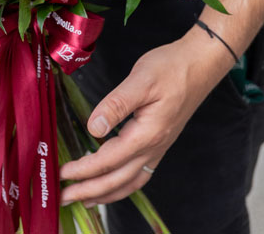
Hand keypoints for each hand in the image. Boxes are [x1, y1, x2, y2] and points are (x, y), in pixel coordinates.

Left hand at [59, 30, 233, 206]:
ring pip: (130, 181)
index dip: (84, 170)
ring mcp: (159, 146)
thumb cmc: (171, 67)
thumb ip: (116, 105)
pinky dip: (123, 184)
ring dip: (106, 193)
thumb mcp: (140, 79)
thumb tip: (94, 128)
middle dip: (90, 191)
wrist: (200, 64)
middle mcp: (154, 146)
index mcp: (147, 134)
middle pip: (118, 179)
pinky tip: (114, 183)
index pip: (109, 160)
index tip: (63, 174)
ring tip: (86, 199)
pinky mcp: (160, 141)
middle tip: (64, 198)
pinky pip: (140, 173)